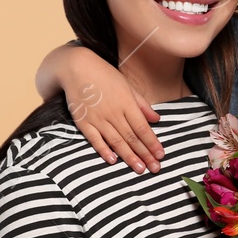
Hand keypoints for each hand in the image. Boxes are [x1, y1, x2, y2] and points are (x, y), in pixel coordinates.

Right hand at [61, 48, 164, 173]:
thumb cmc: (104, 75)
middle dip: (145, 154)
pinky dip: (103, 150)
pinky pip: (95, 139)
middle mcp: (113, 112)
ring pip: (116, 142)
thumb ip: (142, 104)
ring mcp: (97, 118)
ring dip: (129, 157)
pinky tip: (113, 161)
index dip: (152, 143)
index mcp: (126, 103)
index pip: (142, 128)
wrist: (76, 68)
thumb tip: (157, 119)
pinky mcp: (83, 122)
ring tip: (140, 169)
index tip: (161, 155)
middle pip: (132, 138)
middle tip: (155, 168)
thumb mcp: (127, 85)